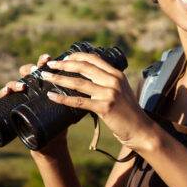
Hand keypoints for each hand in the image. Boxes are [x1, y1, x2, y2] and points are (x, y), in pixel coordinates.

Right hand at [0, 53, 70, 155]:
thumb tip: (95, 80)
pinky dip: (5, 91)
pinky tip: (6, 92)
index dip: (44, 60)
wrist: (53, 139)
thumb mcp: (71, 104)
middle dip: (31, 68)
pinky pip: (6, 95)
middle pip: (28, 70)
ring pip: (16, 81)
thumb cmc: (62, 120)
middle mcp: (33, 86)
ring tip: (22, 86)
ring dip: (17, 80)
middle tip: (37, 70)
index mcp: (47, 82)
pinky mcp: (15, 104)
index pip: (44, 67)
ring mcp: (23, 94)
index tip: (49, 58)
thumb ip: (78, 92)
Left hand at [39, 52, 155, 149]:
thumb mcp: (122, 91)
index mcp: (117, 74)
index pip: (93, 59)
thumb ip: (108, 81)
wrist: (141, 130)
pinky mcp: (105, 108)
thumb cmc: (129, 112)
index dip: (76, 56)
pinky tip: (52, 96)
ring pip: (79, 82)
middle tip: (50, 64)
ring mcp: (109, 94)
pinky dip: (63, 98)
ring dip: (59, 78)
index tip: (63, 58)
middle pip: (83, 67)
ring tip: (46, 77)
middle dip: (63, 64)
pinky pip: (79, 101)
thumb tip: (90, 75)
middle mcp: (113, 80)